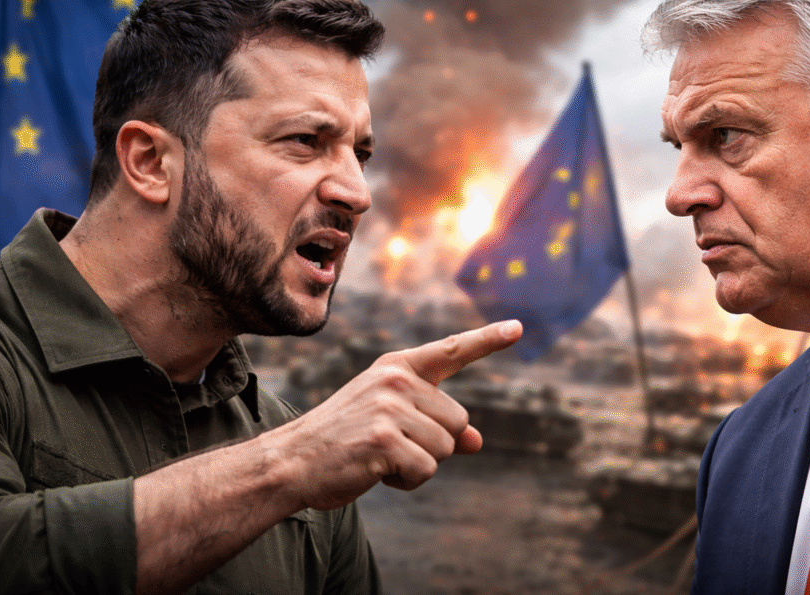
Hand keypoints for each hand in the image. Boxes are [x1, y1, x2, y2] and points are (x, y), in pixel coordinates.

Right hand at [273, 319, 522, 509]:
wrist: (291, 462)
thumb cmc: (343, 441)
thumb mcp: (391, 421)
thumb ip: (434, 424)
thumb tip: (477, 441)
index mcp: (396, 367)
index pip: (452, 350)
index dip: (488, 340)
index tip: (518, 328)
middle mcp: (396, 380)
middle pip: (458, 420)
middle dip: (434, 444)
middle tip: (390, 445)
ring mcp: (389, 408)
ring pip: (445, 448)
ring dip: (419, 464)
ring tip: (379, 458)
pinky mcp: (384, 440)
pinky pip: (426, 470)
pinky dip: (408, 481)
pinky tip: (377, 472)